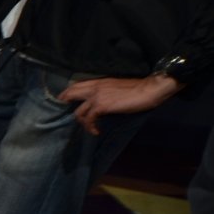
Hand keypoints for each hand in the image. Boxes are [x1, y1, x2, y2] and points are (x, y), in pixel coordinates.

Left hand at [57, 73, 181, 135]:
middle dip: (65, 103)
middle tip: (67, 114)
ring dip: (82, 122)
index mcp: (99, 81)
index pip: (76, 84)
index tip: (65, 101)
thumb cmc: (137, 89)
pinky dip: (90, 127)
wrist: (148, 90)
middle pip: (70, 93)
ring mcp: (96, 96)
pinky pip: (88, 119)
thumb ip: (104, 91)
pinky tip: (97, 132)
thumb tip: (97, 101)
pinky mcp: (101, 106)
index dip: (68, 93)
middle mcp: (94, 87)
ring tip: (90, 127)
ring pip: (77, 111)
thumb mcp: (116, 87)